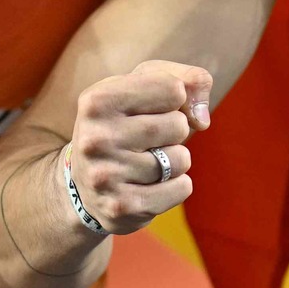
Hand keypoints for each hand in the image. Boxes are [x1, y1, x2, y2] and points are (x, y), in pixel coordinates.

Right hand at [62, 60, 212, 232]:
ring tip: (146, 162)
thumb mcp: (147, 86)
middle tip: (149, 139)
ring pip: (181, 159)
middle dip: (176, 131)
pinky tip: (150, 185)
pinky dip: (176, 186)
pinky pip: (181, 189)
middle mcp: (95, 138)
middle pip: (178, 125)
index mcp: (96, 101)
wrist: (86, 183)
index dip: (174, 98)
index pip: (173, 88)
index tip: (152, 108)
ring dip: (175, 160)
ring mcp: (105, 176)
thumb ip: (190, 80)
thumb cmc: (126, 123)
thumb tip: (202, 120)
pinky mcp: (122, 207)